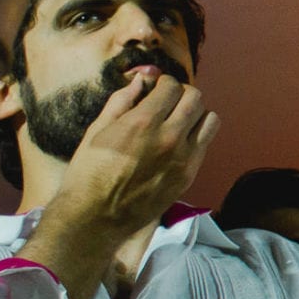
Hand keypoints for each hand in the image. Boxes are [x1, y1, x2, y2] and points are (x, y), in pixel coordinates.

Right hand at [44, 68, 218, 243]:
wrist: (96, 218)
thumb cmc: (89, 172)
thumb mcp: (97, 130)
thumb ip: (121, 101)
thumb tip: (141, 80)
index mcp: (142, 123)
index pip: (171, 86)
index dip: (163, 82)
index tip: (155, 87)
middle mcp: (169, 138)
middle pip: (195, 98)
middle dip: (181, 93)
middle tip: (168, 100)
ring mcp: (183, 158)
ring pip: (210, 119)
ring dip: (196, 113)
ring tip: (178, 119)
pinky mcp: (189, 176)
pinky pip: (206, 143)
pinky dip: (197, 135)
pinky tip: (179, 140)